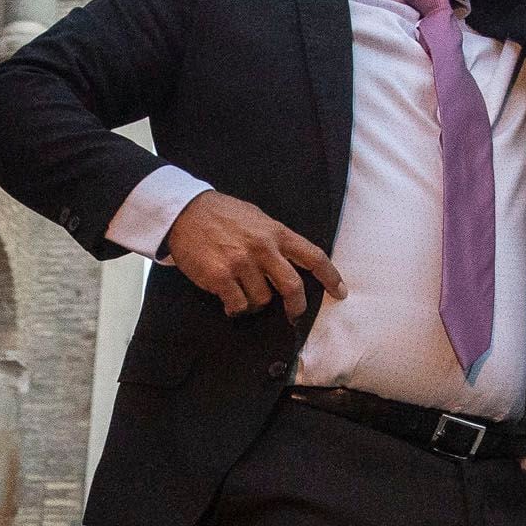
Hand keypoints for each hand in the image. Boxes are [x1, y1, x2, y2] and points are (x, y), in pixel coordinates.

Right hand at [163, 190, 345, 320]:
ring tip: (242, 292)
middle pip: (292, 287)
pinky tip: (228, 299)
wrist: (185, 212)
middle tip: (292, 314)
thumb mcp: (257, 219)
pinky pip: (237, 305)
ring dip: (255, 303)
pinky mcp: (220, 277)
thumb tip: (293, 263)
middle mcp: (262, 248)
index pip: (313, 257)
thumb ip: (275, 239)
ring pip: (262, 300)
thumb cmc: (223, 215)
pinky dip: (235, 308)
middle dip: (295, 307)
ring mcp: (241, 263)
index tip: (340, 293)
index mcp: (276, 232)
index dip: (331, 277)